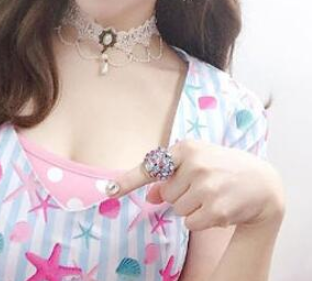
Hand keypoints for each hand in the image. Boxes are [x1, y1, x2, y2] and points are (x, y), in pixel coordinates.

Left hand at [105, 139, 285, 230]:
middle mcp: (195, 164)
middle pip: (166, 194)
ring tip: (212, 195)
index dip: (128, 180)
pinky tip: (217, 207)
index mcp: (187, 148)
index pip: (152, 166)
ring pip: (176, 209)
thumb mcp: (197, 162)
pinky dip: (200, 220)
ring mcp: (206, 187)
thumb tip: (150, 195)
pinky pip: (190, 222)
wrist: (261, 182)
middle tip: (202, 186)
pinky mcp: (215, 209)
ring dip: (191, 208)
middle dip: (180, 194)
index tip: (109, 190)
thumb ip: (171, 174)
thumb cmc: (222, 167)